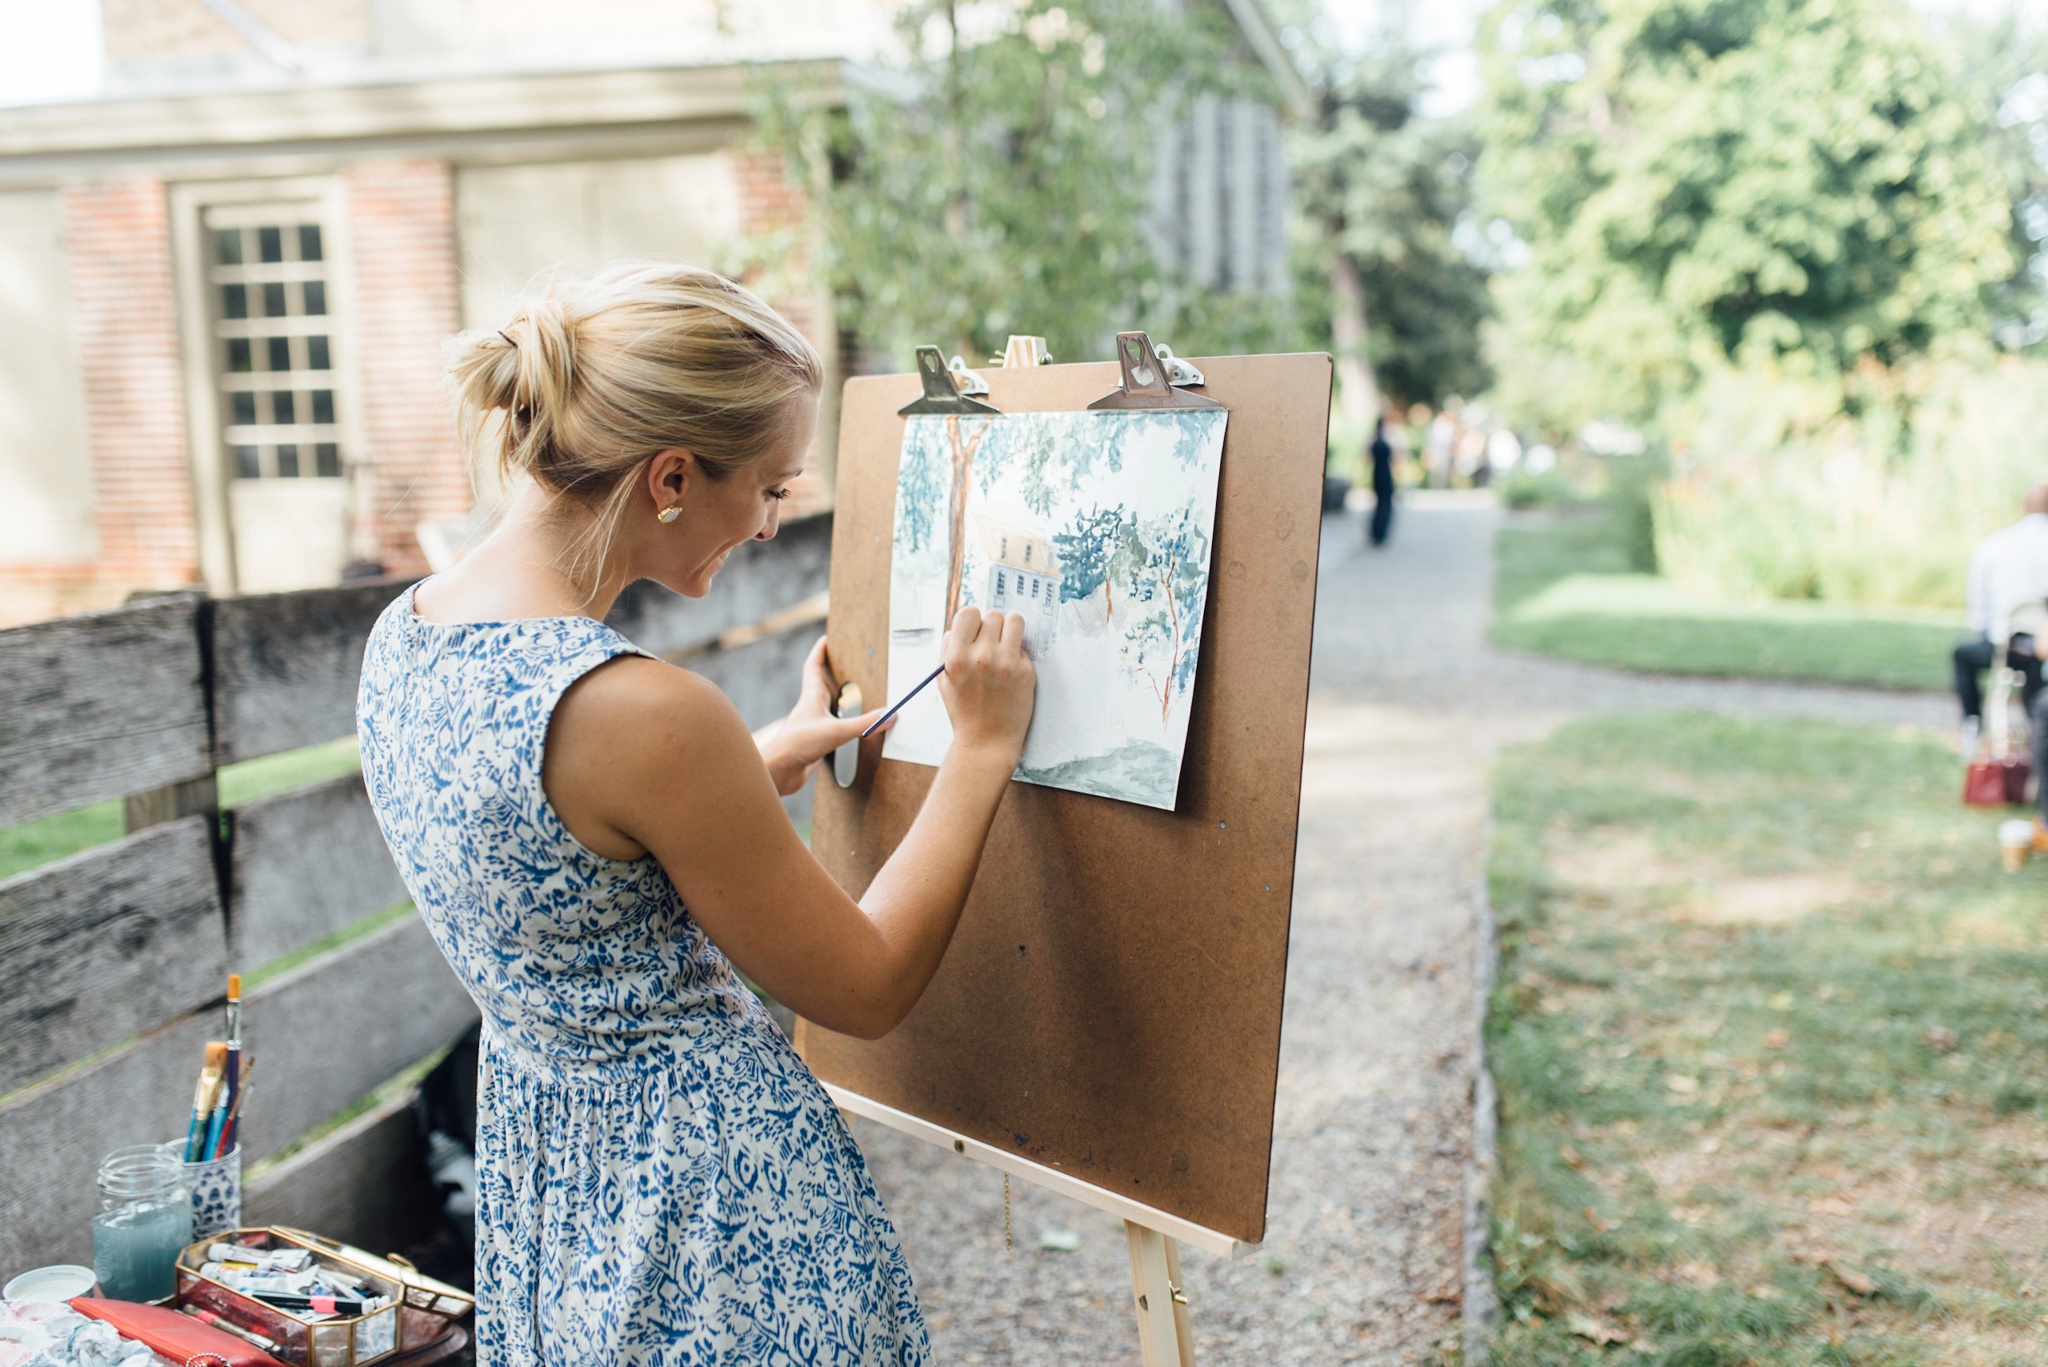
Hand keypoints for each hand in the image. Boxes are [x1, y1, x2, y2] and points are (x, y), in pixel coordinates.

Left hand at [756, 636, 883, 795]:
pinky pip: (830, 726)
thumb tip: (890, 715)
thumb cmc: (798, 745)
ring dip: (835, 697)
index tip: (826, 638)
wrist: (779, 771)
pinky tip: (847, 726)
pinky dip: (839, 721)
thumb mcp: (836, 731)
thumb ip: (864, 724)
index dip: (819, 651)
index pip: (813, 666)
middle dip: (829, 670)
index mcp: (811, 697)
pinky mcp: (814, 742)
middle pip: (819, 683)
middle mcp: (810, 708)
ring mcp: (812, 725)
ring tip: (849, 691)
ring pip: (825, 705)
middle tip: (842, 661)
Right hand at [936, 607, 1035, 763]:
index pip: (968, 613)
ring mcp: (1006, 663)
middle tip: (991, 645)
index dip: (973, 621)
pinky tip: (1010, 672)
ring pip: (1015, 621)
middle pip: (993, 615)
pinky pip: (1023, 646)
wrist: (986, 741)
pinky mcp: (1025, 671)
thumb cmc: (964, 709)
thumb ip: (950, 647)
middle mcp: (981, 657)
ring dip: (1010, 631)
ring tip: (1004, 648)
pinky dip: (1018, 654)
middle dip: (992, 627)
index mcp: (956, 658)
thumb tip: (964, 622)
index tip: (975, 632)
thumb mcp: (944, 678)